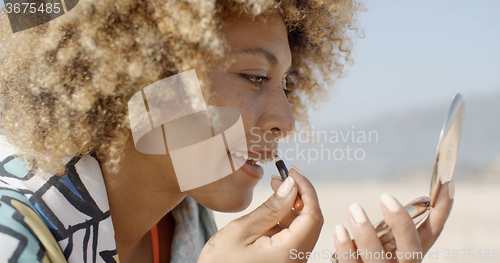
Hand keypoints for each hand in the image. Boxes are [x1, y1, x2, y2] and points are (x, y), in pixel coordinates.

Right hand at [198, 167, 323, 262]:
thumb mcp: (241, 231)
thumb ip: (270, 208)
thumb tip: (291, 185)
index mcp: (289, 254)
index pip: (312, 216)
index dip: (306, 189)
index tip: (292, 172)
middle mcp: (296, 261)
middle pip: (311, 222)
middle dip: (299, 195)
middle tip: (279, 178)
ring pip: (303, 229)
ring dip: (291, 207)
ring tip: (273, 190)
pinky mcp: (285, 262)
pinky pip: (293, 238)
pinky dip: (285, 220)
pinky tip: (270, 211)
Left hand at [333, 181, 453, 262]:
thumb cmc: (366, 258)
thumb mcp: (382, 244)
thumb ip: (387, 229)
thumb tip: (390, 200)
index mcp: (409, 257)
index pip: (431, 234)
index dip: (442, 212)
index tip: (447, 185)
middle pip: (411, 251)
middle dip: (402, 224)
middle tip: (385, 196)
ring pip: (377, 258)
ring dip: (366, 233)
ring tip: (354, 208)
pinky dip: (345, 248)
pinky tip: (340, 230)